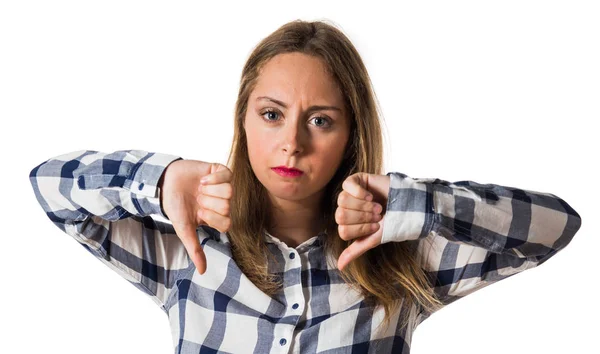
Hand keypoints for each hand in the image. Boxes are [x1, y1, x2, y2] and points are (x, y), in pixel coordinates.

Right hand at [159, 159, 232, 274]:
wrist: (165, 183)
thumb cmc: (175, 207)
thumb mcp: (184, 229)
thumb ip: (195, 249)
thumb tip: (202, 272)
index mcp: (218, 217)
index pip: (227, 223)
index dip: (210, 217)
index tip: (198, 213)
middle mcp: (223, 202)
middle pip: (227, 206)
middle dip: (207, 202)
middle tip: (197, 199)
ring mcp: (223, 186)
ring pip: (229, 191)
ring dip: (209, 190)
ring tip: (199, 188)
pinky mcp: (221, 171)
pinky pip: (227, 175)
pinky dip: (213, 177)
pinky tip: (202, 179)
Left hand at [335, 172, 389, 270]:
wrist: (406, 204)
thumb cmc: (390, 222)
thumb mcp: (373, 239)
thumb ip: (355, 250)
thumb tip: (340, 266)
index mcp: (347, 224)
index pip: (342, 230)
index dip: (361, 229)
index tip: (376, 226)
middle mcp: (345, 209)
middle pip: (340, 216)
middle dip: (363, 217)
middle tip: (378, 214)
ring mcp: (349, 194)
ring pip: (342, 201)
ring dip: (364, 205)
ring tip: (377, 205)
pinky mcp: (355, 180)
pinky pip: (347, 185)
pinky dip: (359, 192)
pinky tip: (371, 194)